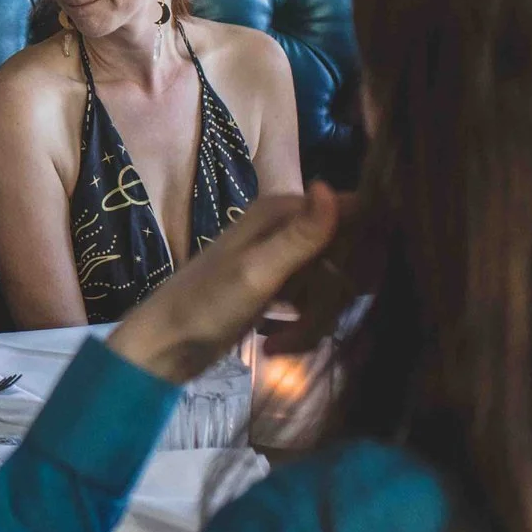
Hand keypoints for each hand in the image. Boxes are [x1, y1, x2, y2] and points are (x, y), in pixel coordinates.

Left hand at [108, 185, 344, 384]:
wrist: (166, 347)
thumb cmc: (205, 305)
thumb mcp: (257, 271)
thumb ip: (299, 236)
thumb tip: (330, 185)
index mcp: (281, 211)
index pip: (352, 213)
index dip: (365, 250)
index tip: (358, 285)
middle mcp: (286, 227)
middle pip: (347, 256)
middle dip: (334, 298)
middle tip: (308, 323)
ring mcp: (284, 260)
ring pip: (333, 287)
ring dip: (316, 321)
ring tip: (282, 342)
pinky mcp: (282, 290)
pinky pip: (315, 306)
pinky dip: (303, 330)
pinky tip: (279, 345)